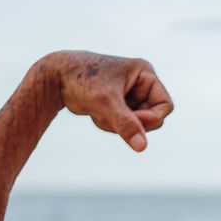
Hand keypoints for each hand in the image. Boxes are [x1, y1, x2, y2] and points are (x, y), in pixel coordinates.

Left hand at [45, 51, 173, 150]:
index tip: (132, 121)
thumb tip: (143, 147)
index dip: (151, 118)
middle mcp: (140, 84)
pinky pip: (123, 126)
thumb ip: (126, 124)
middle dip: (131, 123)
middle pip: (152, 118)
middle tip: (111, 119)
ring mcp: (129, 95)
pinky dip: (109, 125)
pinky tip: (94, 113)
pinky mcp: (117, 105)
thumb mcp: (106, 102)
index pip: (165, 106)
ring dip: (117, 125)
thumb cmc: (82, 79)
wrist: (55, 77)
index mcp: (144, 74)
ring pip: (136, 125)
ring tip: (99, 112)